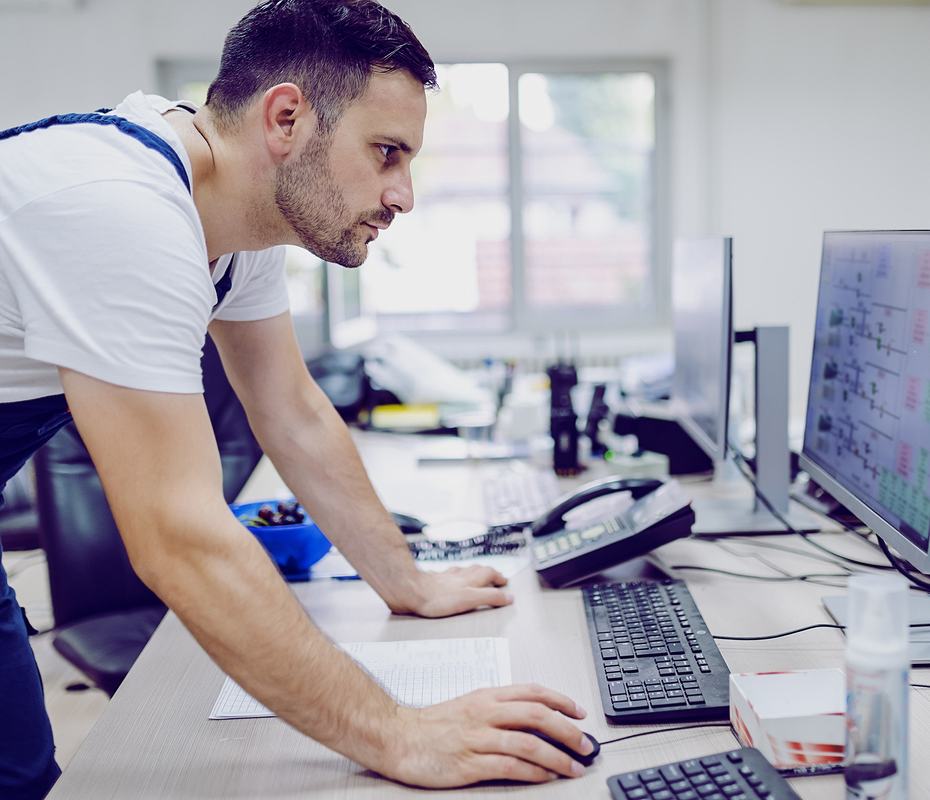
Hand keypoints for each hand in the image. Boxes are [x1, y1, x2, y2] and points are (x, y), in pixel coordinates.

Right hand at [381, 684, 590, 786]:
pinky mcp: (469, 762)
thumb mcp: (470, 705)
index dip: (561, 701)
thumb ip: (500, 709)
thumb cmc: (434, 724)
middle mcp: (486, 713)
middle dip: (568, 730)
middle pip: (537, 715)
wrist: (399, 737)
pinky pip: (510, 766)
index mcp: (488, 696)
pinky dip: (533, 772)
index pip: (533, 692)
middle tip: (586, 744)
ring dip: (557, 756)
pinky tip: (546, 777)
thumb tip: (535, 718)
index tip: (580, 713)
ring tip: (574, 766)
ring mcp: (478, 737)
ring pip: (528, 742)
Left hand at [392, 565, 512, 617]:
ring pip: (463, 571)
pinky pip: (446, 575)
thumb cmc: (437, 597)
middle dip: (487, 573)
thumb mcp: (470, 599)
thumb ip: (490, 597)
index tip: (504, 582)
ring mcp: (445, 577)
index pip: (489, 573)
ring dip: (472, 572)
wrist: (410, 591)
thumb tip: (509, 597)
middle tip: (494, 576)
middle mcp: (459, 576)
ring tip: (475, 574)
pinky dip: (453, 575)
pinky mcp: (432, 580)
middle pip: (477, 570)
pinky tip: (448, 578)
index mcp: (470, 580)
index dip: (498, 577)